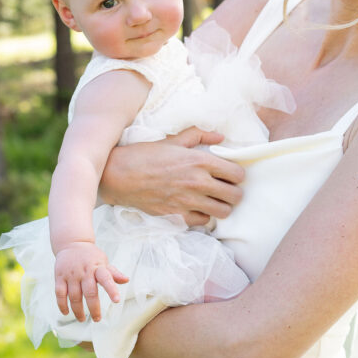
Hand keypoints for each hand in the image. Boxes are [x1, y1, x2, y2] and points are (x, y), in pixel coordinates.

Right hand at [54, 242, 127, 321]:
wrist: (72, 244)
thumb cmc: (91, 257)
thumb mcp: (104, 262)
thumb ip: (113, 273)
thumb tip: (126, 280)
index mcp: (98, 267)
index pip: (106, 278)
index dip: (111, 289)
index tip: (116, 300)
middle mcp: (85, 271)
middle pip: (90, 292)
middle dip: (94, 308)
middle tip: (97, 319)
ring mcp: (71, 274)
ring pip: (74, 296)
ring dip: (78, 310)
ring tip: (82, 318)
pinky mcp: (59, 277)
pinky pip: (59, 294)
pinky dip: (62, 305)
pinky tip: (66, 312)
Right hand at [99, 127, 244, 225]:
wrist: (120, 175)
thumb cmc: (145, 155)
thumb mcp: (173, 140)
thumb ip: (199, 135)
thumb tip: (220, 137)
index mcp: (200, 160)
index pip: (237, 173)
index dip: (237, 174)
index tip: (231, 174)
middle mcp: (198, 182)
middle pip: (235, 195)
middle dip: (234, 192)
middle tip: (226, 189)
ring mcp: (188, 201)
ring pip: (223, 212)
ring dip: (222, 206)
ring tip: (215, 200)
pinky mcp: (178, 215)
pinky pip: (203, 221)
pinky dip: (204, 216)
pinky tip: (198, 207)